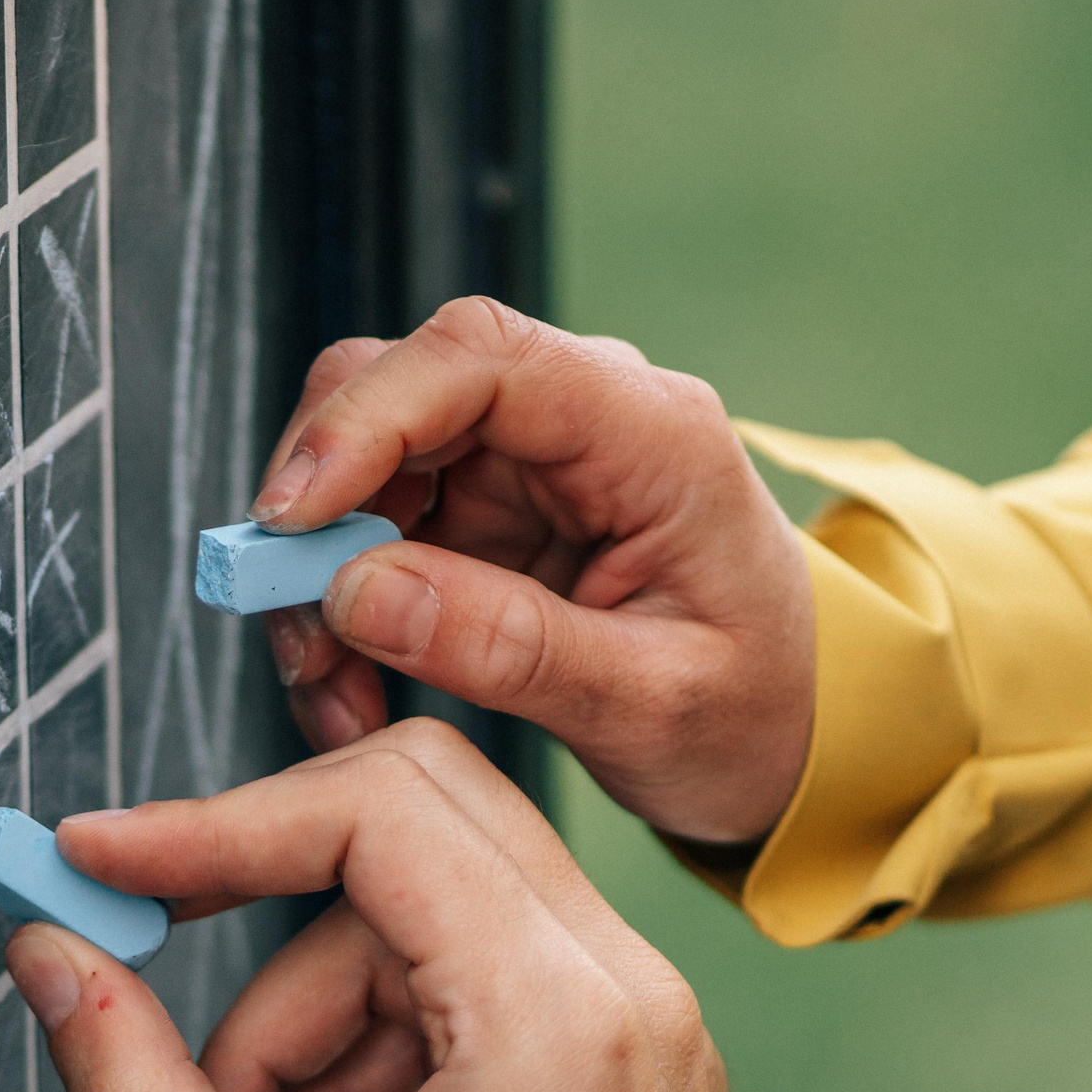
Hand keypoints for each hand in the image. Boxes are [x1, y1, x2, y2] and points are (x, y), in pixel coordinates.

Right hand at [4, 719, 766, 1091]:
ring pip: (427, 916)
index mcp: (559, 1022)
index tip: (97, 860)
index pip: (375, 812)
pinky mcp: (632, 1070)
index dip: (212, 825)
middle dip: (263, 898)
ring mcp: (644, 1028)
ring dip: (316, 1019)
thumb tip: (48, 961)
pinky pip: (475, 986)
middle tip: (145, 952)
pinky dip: (381, 1052)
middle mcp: (629, 991)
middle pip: (416, 821)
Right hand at [253, 298, 815, 845]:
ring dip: (315, 576)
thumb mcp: (651, 706)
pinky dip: (336, 610)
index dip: (366, 418)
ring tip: (330, 695)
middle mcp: (578, 419)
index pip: (480, 355)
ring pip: (360, 464)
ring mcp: (523, 461)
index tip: (292, 519)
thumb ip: (509, 647)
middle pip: (393, 387)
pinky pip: (369, 532)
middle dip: (316, 505)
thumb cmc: (755, 710)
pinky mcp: (484, 514)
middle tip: (294, 628)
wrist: (798, 735)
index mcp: (652, 432)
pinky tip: (352, 690)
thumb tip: (357, 593)